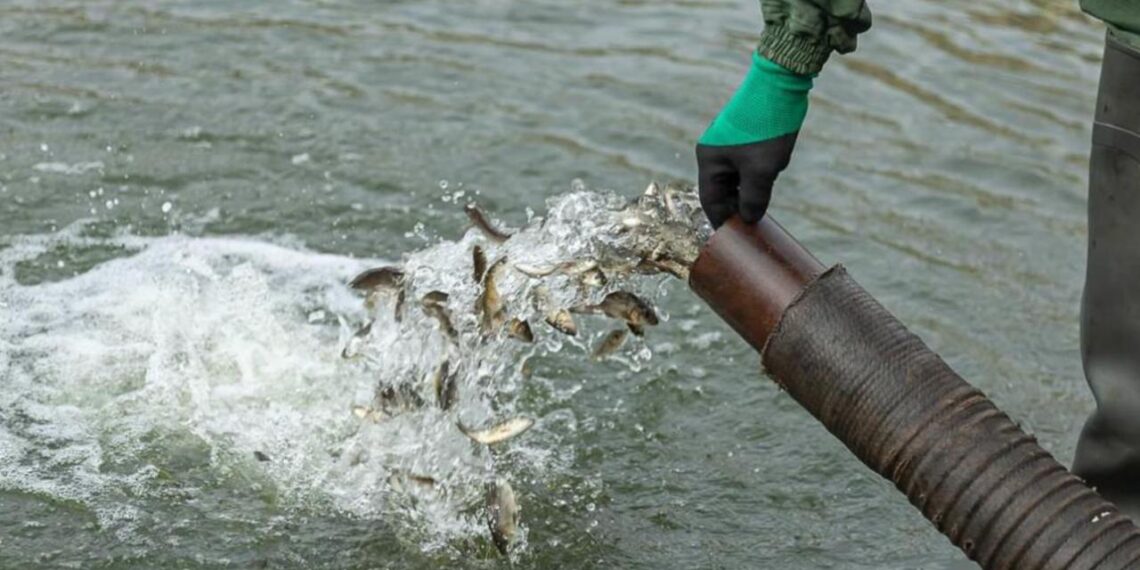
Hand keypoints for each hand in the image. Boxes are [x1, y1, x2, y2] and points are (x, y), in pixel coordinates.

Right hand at [696, 52, 811, 227]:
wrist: (779, 84)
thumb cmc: (766, 129)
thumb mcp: (762, 170)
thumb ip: (754, 198)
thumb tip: (750, 219)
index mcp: (709, 159)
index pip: (710, 200)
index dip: (723, 220)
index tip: (737, 238)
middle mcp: (713, 151)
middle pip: (721, 190)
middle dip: (737, 207)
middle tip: (753, 226)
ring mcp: (727, 143)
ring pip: (735, 178)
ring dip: (748, 191)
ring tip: (764, 204)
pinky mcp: (742, 137)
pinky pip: (744, 165)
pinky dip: (754, 177)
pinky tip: (769, 180)